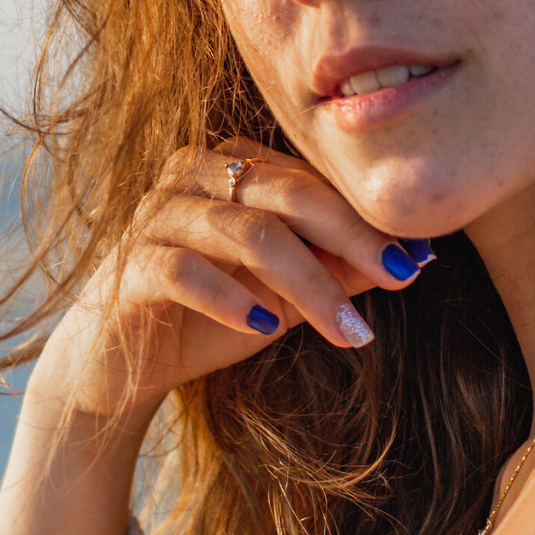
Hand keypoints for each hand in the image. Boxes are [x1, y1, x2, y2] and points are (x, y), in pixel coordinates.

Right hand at [31, 141, 432, 420]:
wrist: (115, 368)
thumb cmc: (207, 320)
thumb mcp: (287, 297)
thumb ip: (337, 271)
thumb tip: (412, 258)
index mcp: (231, 166)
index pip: (312, 181)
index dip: (367, 219)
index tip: (419, 259)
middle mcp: (192, 176)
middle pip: (286, 193)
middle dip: (351, 239)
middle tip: (402, 278)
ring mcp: (156, 216)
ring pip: (245, 232)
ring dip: (307, 284)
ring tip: (350, 331)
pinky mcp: (129, 264)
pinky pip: (184, 270)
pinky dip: (230, 298)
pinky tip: (264, 328)